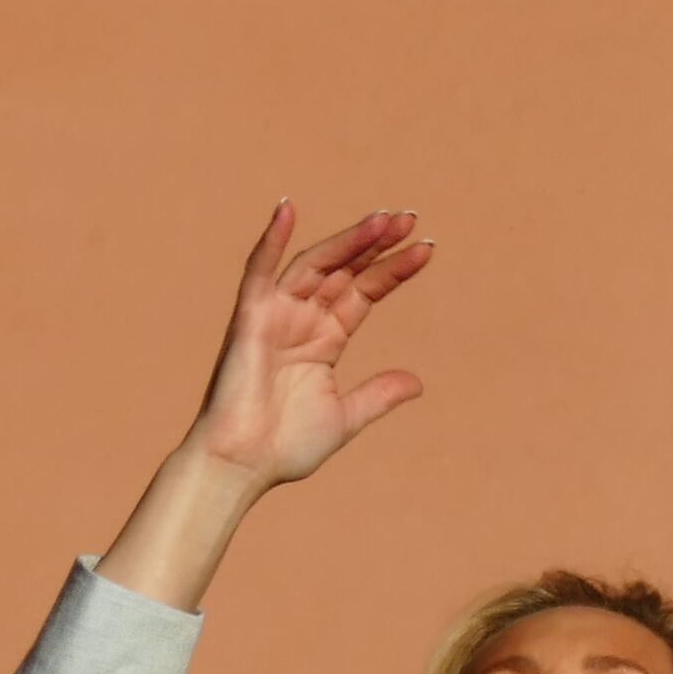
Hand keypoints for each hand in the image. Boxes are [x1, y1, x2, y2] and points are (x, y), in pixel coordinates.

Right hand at [95, 202, 436, 610]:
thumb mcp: (345, 417)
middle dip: (376, 244)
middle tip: (410, 218)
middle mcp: (301, 321)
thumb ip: (378, 395)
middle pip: (344, 270)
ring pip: (315, 265)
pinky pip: (258, 272)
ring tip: (384, 219)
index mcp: (324, 340)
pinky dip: (270, 240)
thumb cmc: (285, 446)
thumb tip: (418, 383)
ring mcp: (275, 316)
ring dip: (347, 239)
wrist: (244, 465)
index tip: (428, 248)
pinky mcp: (249, 320)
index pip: (364, 292)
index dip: (394, 270)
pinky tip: (287, 209)